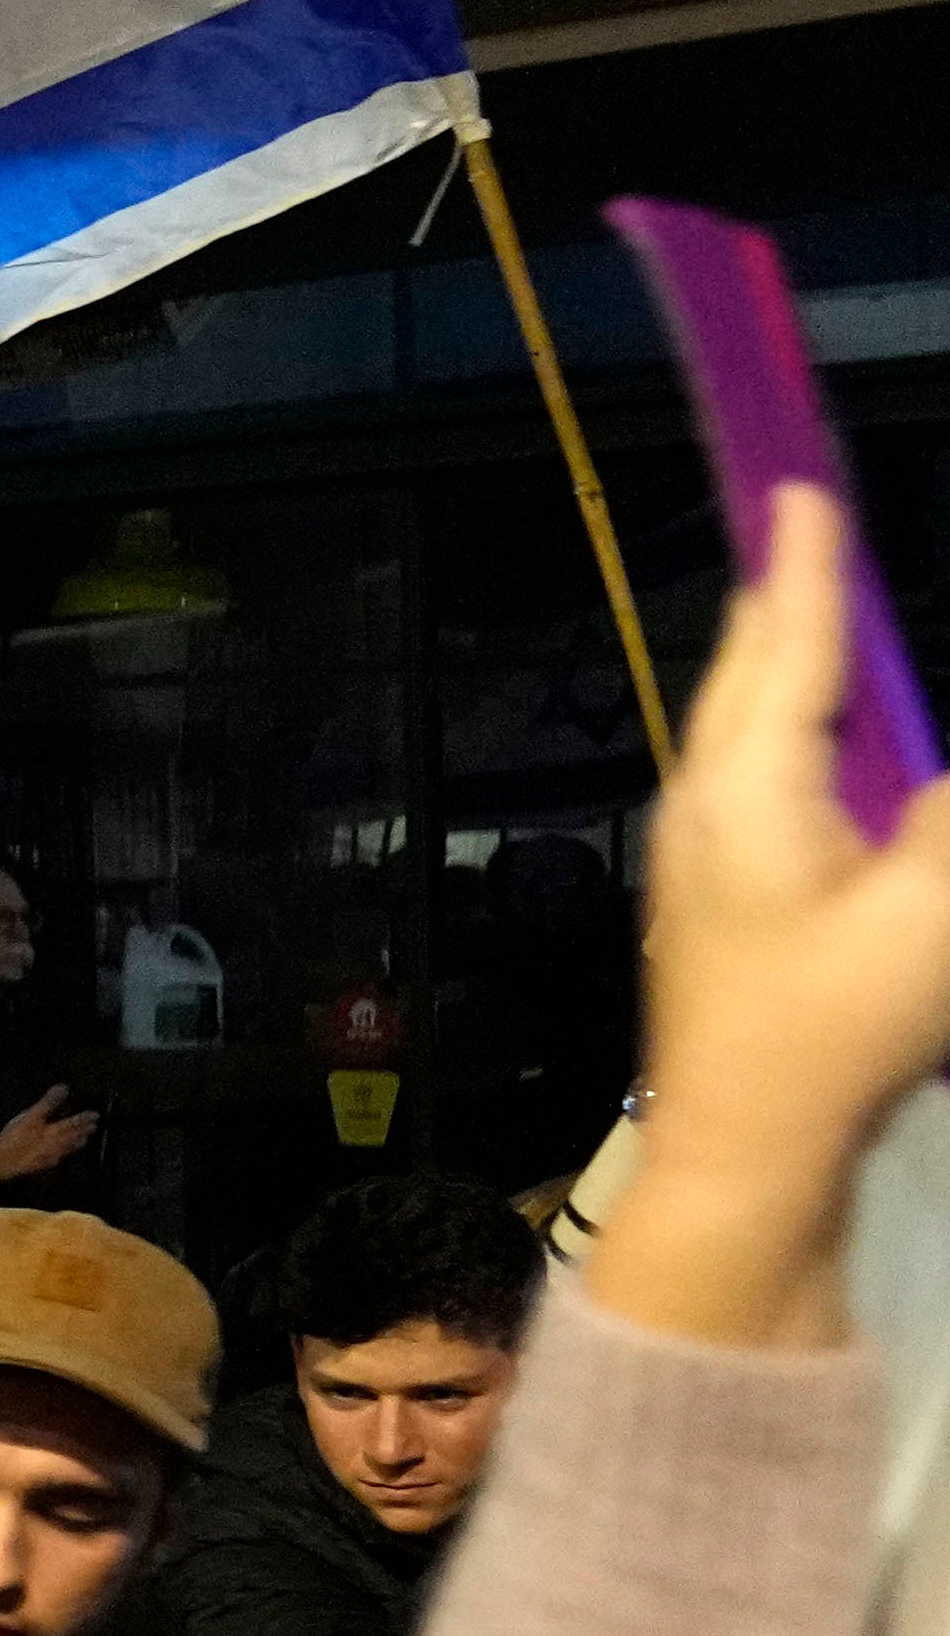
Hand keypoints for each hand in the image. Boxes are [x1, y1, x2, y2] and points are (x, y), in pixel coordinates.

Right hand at [0, 1085, 98, 1184]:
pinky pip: (60, 1157)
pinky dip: (66, 1152)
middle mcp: (58, 1145)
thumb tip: (64, 1088)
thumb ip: (48, 1103)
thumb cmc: (15, 1141)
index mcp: (56, 1131)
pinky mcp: (43, 1165)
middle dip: (85, 1130)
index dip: (85, 1117)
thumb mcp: (30, 1117)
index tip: (95, 1114)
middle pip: (75, 1136)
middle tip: (95, 1126)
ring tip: (85, 1139)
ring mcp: (51, 1157)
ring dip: (78, 1142)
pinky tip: (64, 1153)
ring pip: (69, 1148)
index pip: (75, 1122)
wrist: (3, 1167)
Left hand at [591, 481, 949, 1352]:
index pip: (785, 644)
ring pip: (756, 725)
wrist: (746, 1149)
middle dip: (790, 600)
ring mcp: (708, 849)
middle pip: (757, 673)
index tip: (800, 486)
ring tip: (814, 602)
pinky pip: (767, 778)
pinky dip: (802, 733)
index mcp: (747, 787)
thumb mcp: (930, 913)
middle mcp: (709, 801)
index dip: (806, 564)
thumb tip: (937, 767)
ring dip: (792, 665)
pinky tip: (829, 737)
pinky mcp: (728, 893)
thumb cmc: (832, 1033)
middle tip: (806, 522)